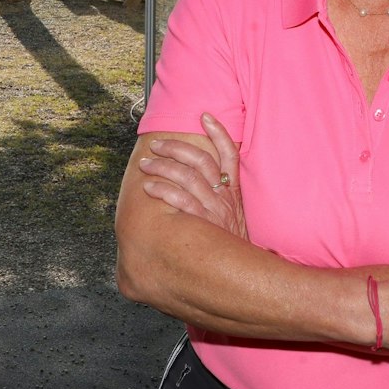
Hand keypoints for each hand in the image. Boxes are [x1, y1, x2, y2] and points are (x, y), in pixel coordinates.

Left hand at [136, 113, 245, 241]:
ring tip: (145, 165)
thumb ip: (222, 199)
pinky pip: (182, 201)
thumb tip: (203, 183)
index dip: (219, 133)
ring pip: (187, 176)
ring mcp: (214, 209)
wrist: (243, 272)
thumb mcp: (234, 218)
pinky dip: (164, 190)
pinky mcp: (204, 224)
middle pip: (201, 160)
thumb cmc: (231, 245)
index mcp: (233, 192)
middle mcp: (224, 196)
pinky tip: (149, 187)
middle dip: (175, 148)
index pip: (230, 154)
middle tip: (155, 145)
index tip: (205, 116)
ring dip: (162, 167)